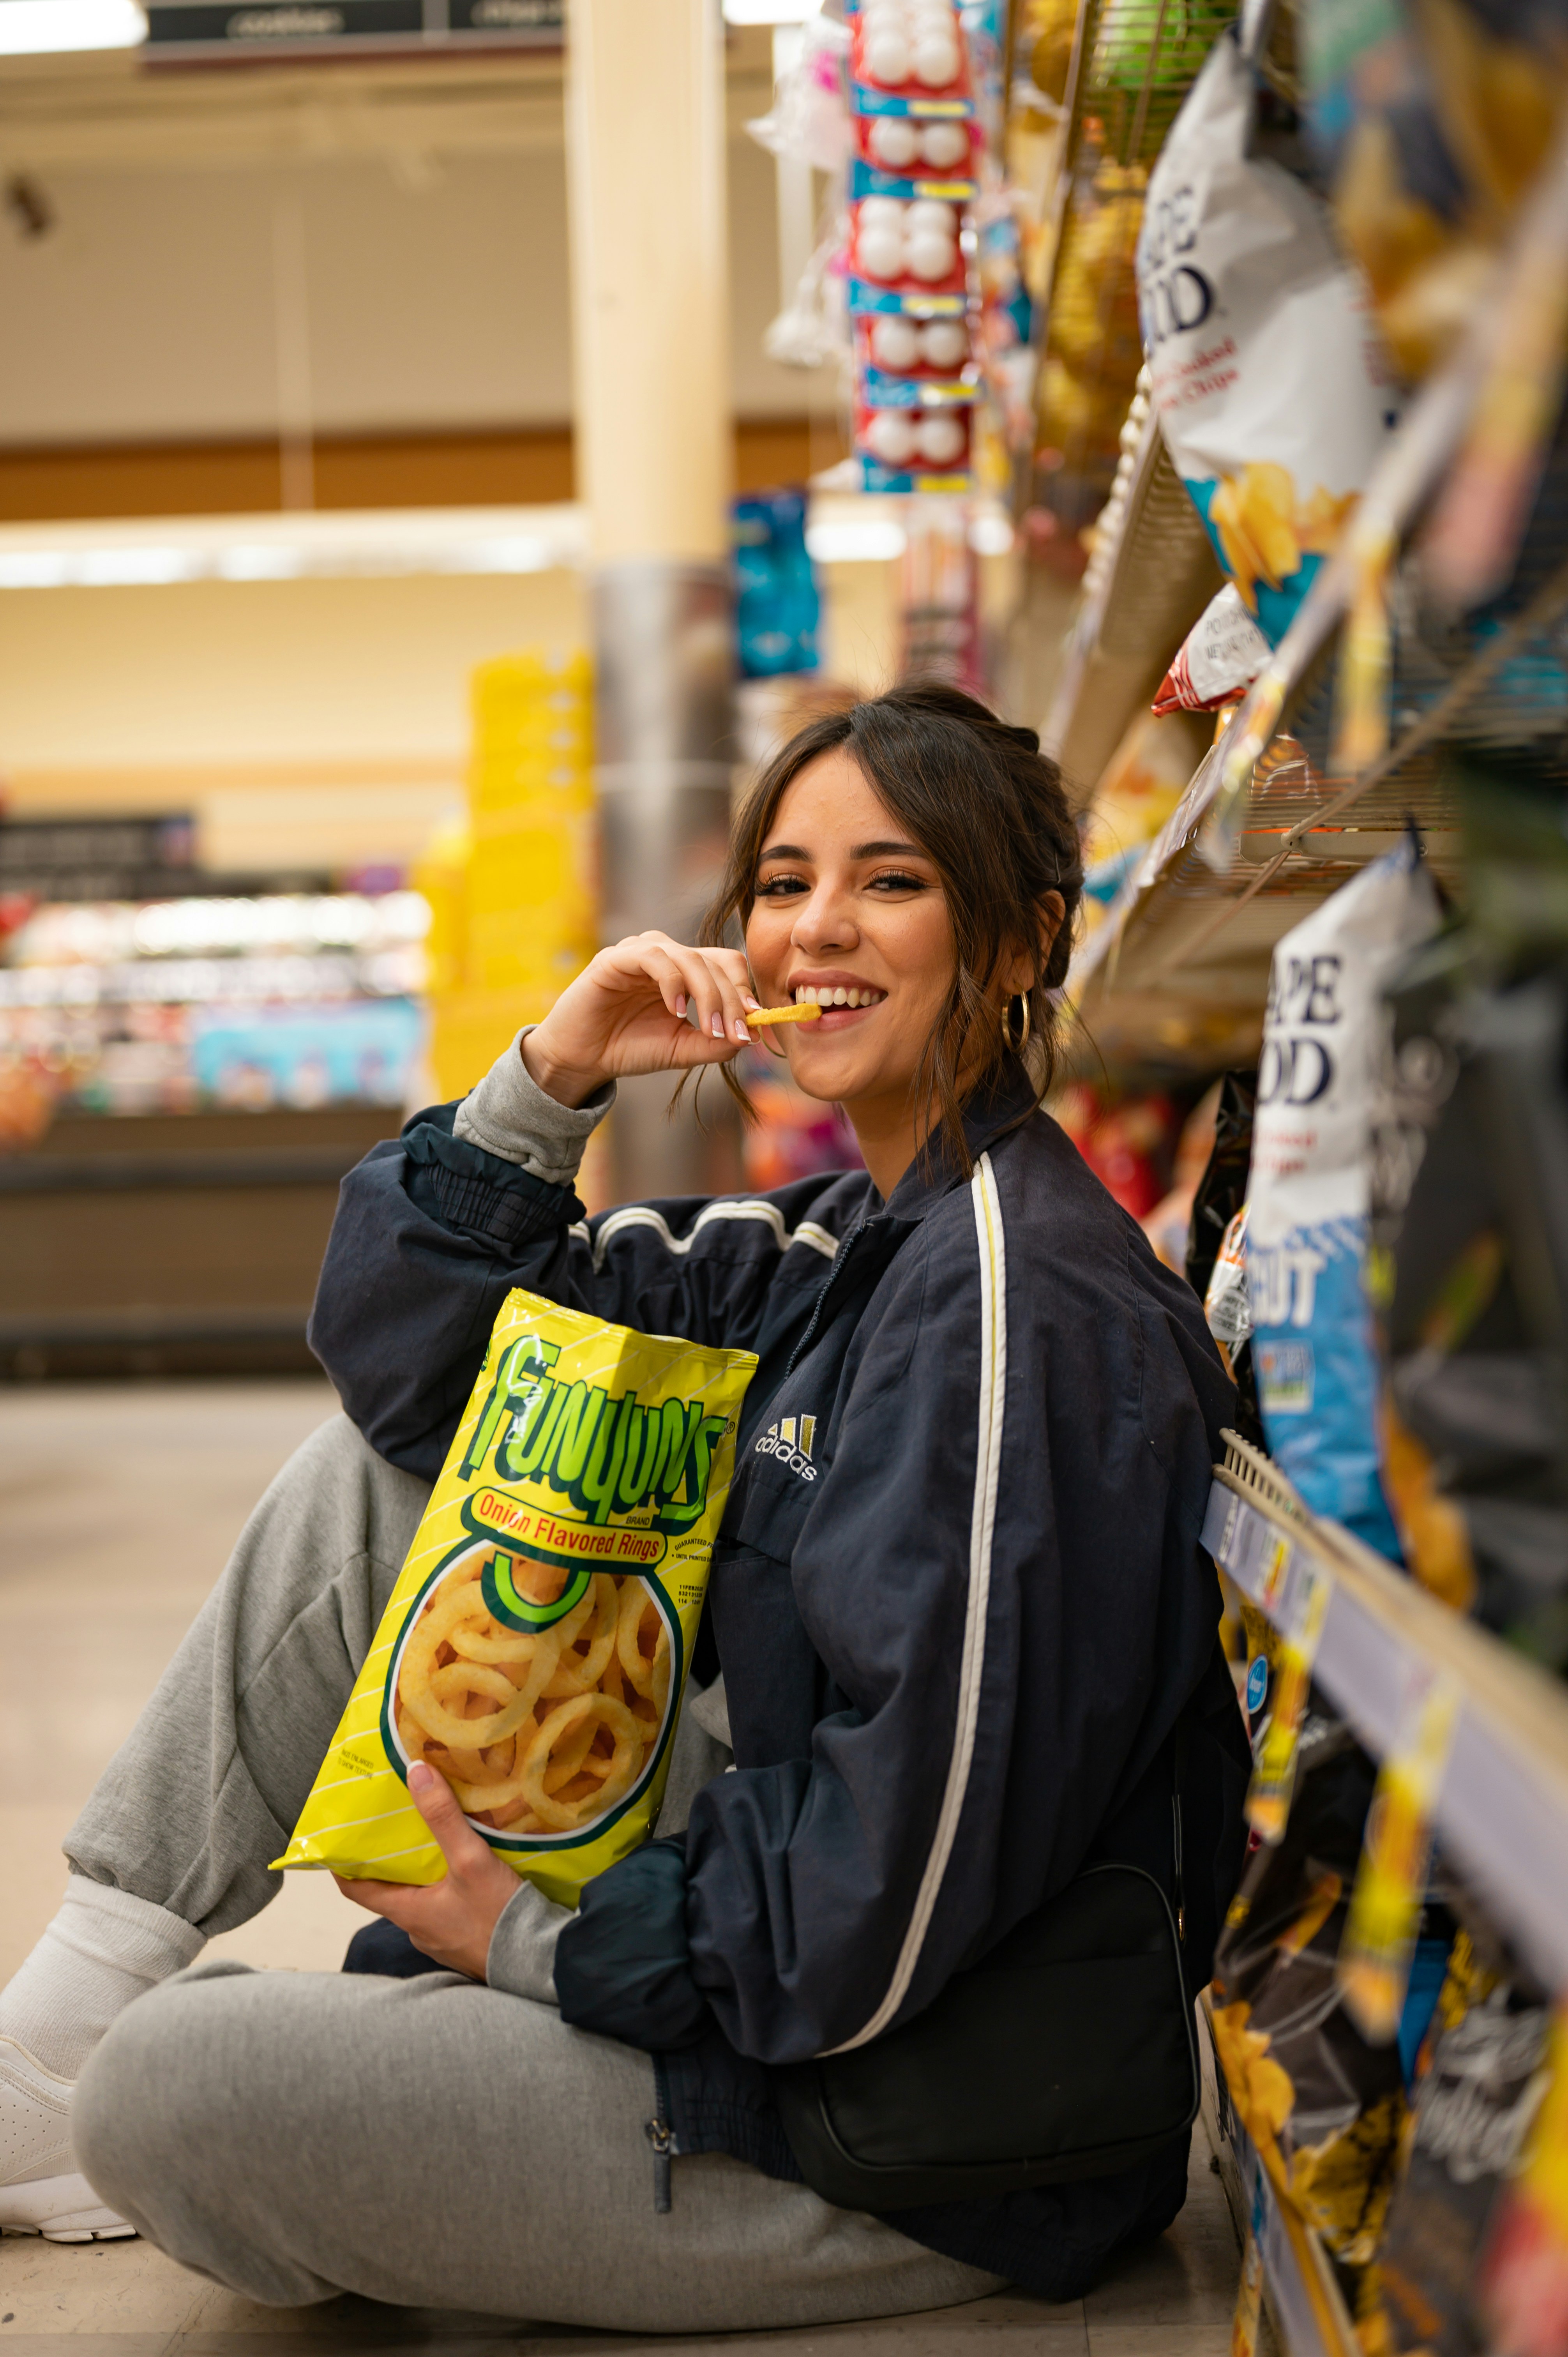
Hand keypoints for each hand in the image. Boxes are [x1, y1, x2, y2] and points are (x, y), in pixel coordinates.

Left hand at [334, 1761, 520, 1980]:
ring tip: (438, 1841)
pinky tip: (468, 1872)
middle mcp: (417, 1929)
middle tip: (399, 1826)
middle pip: (392, 1890)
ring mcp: (441, 1940)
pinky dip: (448, 1889)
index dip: (344, 1866)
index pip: (357, 1890)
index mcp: (408, 1913)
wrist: (538, 1963)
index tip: (340, 1841)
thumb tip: (416, 1773)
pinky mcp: (465, 1942)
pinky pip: (447, 1911)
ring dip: (425, 1874)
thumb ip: (443, 1817)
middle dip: (394, 1860)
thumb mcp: (470, 1860)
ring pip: (422, 1900)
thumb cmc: (498, 1916)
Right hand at [520, 932, 757, 1107]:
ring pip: (689, 958)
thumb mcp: (682, 1049)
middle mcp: (666, 955)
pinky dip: (672, 983)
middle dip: (730, 1000)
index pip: (727, 966)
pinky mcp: (616, 958)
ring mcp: (641, 953)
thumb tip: (751, 1037)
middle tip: (735, 1034)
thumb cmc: (630, 1048)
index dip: (744, 992)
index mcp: (685, 971)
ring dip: (707, 994)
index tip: (752, 1028)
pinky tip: (676, 1010)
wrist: (582, 1058)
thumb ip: (715, 1043)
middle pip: (714, 962)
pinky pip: (654, 958)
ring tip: (710, 1029)